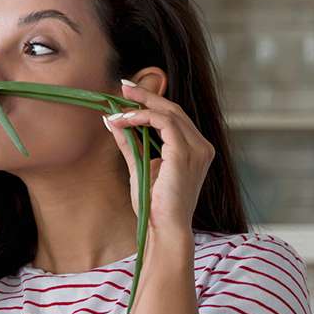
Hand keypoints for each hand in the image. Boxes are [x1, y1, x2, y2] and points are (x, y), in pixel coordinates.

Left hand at [104, 81, 214, 240]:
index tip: (129, 93)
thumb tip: (112, 121)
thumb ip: (130, 143)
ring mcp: (197, 149)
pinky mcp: (184, 153)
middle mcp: (201, 146)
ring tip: (116, 108)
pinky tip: (123, 121)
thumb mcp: (139, 166)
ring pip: (169, 113)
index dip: (152, 102)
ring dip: (139, 107)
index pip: (174, 117)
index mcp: (194, 149)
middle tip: (123, 86)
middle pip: (174, 109)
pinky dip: (142, 118)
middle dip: (146, 95)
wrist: (163, 227)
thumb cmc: (153, 204)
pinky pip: (164, 124)